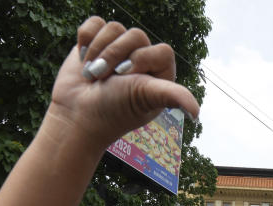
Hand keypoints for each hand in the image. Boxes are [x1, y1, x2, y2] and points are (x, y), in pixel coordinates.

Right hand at [46, 17, 200, 151]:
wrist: (76, 115)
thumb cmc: (113, 110)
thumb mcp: (145, 99)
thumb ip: (170, 96)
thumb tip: (195, 112)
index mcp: (161, 73)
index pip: (162, 49)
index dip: (141, 59)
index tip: (126, 79)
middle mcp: (142, 58)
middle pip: (135, 34)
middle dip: (115, 56)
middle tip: (104, 79)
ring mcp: (118, 49)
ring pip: (113, 27)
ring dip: (97, 52)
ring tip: (93, 75)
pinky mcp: (96, 42)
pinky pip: (94, 23)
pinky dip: (85, 40)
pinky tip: (84, 60)